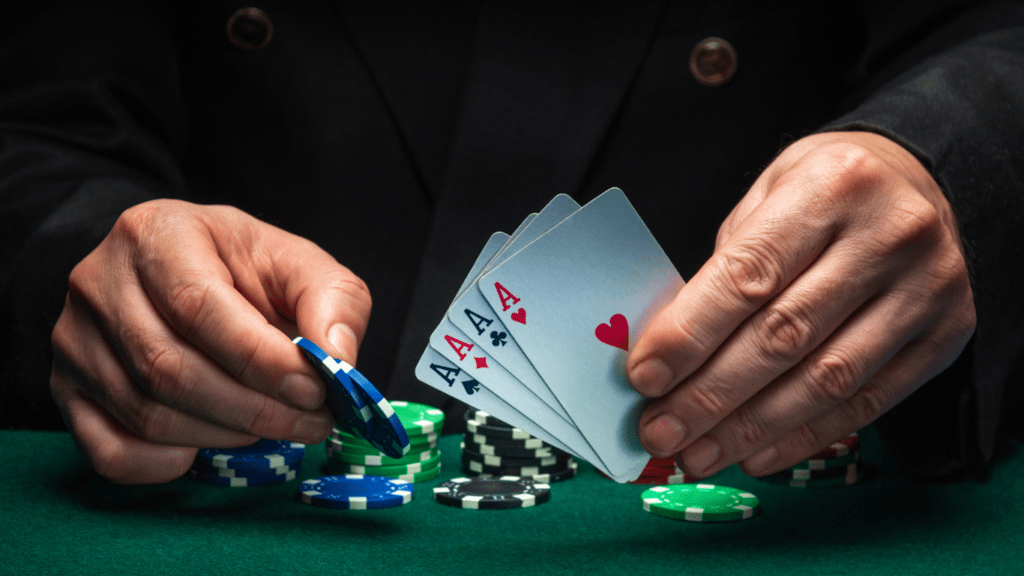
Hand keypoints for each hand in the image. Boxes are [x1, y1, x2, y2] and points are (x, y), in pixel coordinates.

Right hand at [50, 199, 370, 483]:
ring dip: (226, 436)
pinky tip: (213, 444)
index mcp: (156, 234)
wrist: (175, 272)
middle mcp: (98, 283)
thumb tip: (337, 360)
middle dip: (255, 409)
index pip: (197, 305)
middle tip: (312, 421)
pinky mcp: (67, 391)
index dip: (260, 359)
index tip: (314, 388)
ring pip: (148, 415)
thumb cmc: (241, 269)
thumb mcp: (297, 264)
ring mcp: (74, 340)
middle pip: (170, 368)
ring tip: (277, 426)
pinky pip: (111, 453)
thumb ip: (332, 301)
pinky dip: (170, 465)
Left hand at [627, 131, 974, 477]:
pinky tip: (756, 455)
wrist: (916, 184)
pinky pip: (867, 403)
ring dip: (751, 429)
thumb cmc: (822, 192)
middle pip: (784, 336)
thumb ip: (725, 268)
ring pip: (826, 380)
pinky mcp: (945, 336)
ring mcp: (927, 289)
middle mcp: (889, 235)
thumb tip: (668, 355)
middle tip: (660, 432)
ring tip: (699, 455)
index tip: (644, 378)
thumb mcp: (766, 197)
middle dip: (710, 395)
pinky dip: (804, 437)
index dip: (690, 334)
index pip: (749, 274)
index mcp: (833, 186)